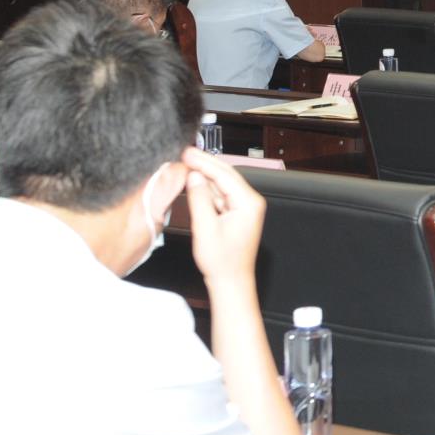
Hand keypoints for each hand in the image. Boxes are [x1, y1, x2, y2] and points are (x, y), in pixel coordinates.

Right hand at [181, 147, 265, 287]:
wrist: (230, 282)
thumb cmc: (221, 261)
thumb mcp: (206, 228)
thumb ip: (200, 200)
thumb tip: (194, 177)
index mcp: (249, 203)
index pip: (224, 174)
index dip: (204, 162)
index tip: (187, 152)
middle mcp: (250, 202)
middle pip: (225, 175)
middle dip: (204, 163)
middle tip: (185, 152)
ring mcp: (244, 207)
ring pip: (222, 184)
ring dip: (204, 174)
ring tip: (185, 163)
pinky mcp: (236, 214)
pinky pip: (220, 195)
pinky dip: (207, 188)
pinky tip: (194, 181)